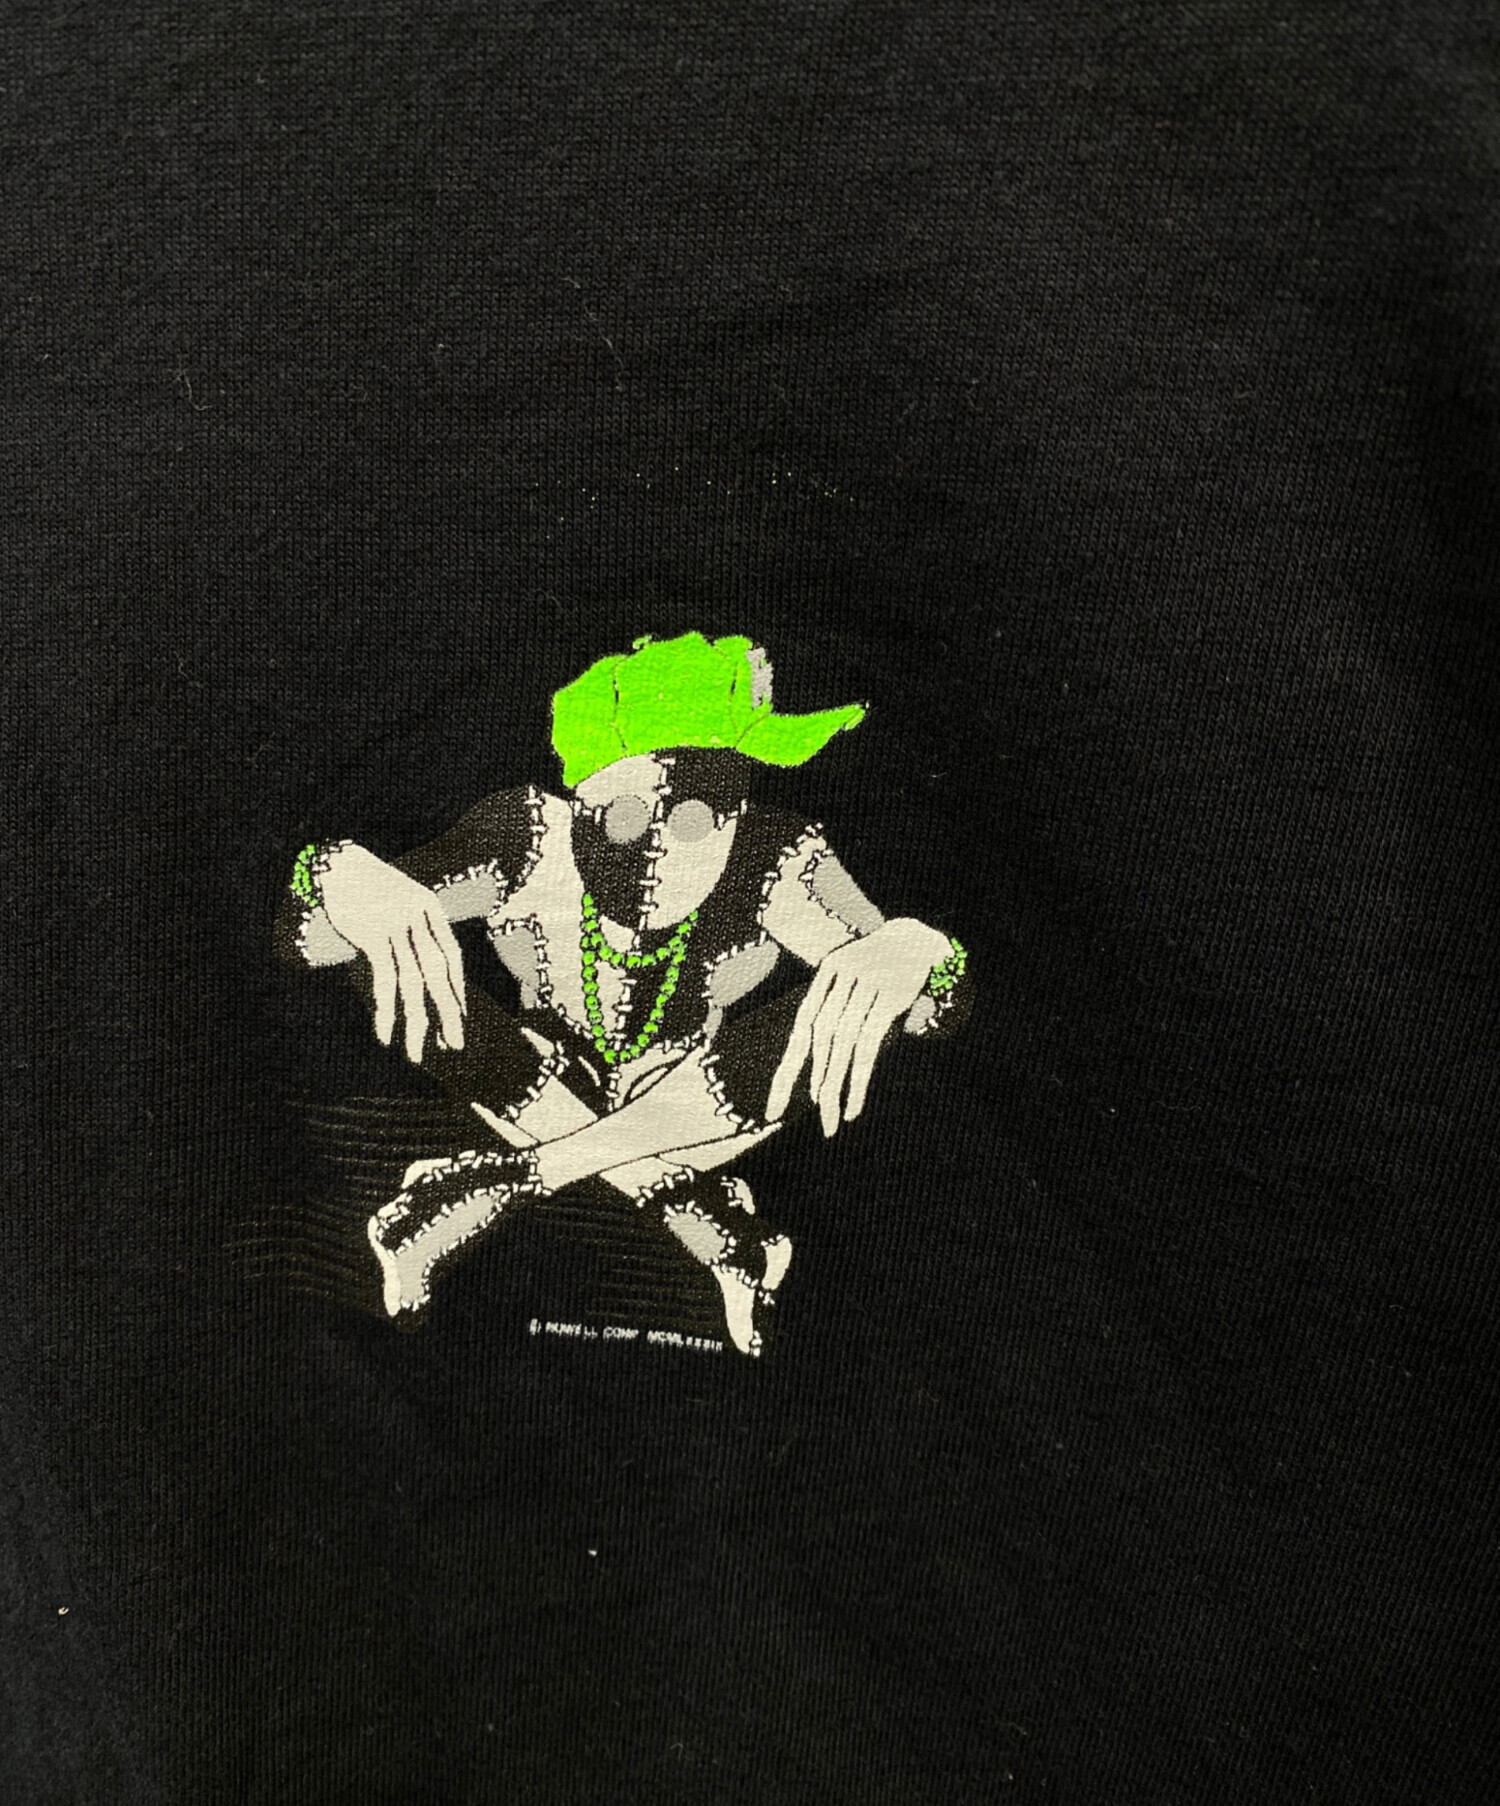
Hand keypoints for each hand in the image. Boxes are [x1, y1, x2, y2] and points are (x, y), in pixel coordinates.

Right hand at [318, 844, 465, 1062]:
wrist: (336, 862)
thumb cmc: (367, 886)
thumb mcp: (401, 900)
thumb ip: (415, 928)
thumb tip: (423, 969)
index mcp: (430, 908)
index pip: (452, 956)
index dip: (457, 989)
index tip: (458, 1016)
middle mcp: (418, 917)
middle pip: (440, 973)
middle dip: (448, 1012)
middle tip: (455, 1044)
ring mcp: (395, 926)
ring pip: (413, 982)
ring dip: (416, 1021)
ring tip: (416, 1053)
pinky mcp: (372, 934)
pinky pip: (385, 980)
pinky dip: (386, 1009)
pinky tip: (386, 1033)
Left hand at [765, 917, 950, 1135]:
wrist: (917, 934)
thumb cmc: (879, 965)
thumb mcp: (850, 979)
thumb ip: (833, 1010)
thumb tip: (819, 1062)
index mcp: (827, 971)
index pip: (802, 1027)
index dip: (788, 1068)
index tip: (774, 1108)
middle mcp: (843, 975)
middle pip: (820, 1038)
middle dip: (815, 1080)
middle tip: (814, 1117)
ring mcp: (867, 982)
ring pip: (842, 1044)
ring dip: (834, 1084)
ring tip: (832, 1118)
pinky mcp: (890, 995)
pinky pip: (868, 1044)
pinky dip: (858, 1077)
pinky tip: (854, 1104)